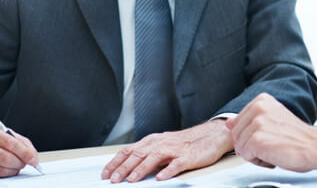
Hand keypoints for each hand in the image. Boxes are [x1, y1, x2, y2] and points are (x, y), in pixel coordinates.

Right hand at [0, 122, 39, 177]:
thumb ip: (15, 139)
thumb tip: (31, 153)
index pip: (10, 142)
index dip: (25, 152)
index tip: (34, 158)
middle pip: (5, 157)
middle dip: (21, 162)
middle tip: (28, 163)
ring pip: (0, 168)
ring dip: (14, 169)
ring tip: (18, 166)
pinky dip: (5, 173)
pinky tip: (7, 169)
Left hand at [101, 119, 232, 182]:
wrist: (211, 135)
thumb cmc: (185, 142)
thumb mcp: (163, 145)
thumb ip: (147, 155)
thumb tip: (127, 167)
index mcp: (153, 141)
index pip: (129, 150)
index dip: (116, 162)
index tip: (105, 174)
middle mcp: (161, 143)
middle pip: (139, 154)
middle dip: (124, 168)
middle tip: (113, 180)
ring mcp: (174, 149)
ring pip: (154, 157)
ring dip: (141, 169)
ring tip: (132, 180)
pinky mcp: (188, 156)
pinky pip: (176, 164)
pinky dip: (168, 170)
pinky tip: (161, 178)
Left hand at [227, 93, 316, 173]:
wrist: (315, 147)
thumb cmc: (298, 137)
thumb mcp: (272, 120)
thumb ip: (249, 120)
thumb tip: (229, 123)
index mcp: (261, 100)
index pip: (238, 123)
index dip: (252, 136)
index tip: (270, 135)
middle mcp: (258, 108)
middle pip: (236, 135)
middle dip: (251, 146)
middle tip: (272, 144)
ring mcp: (257, 123)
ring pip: (239, 147)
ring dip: (255, 154)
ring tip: (274, 149)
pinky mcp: (256, 139)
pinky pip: (245, 156)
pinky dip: (258, 161)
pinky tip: (273, 155)